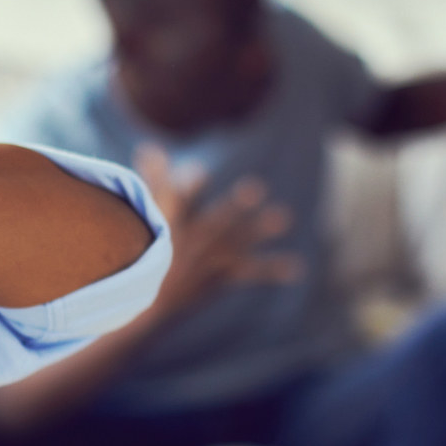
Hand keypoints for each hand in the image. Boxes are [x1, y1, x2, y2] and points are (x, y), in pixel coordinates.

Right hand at [134, 144, 300, 315]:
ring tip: (283, 217)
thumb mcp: (150, 213)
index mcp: (174, 223)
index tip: (200, 174)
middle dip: (234, 206)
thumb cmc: (149, 248)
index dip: (190, 188)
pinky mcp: (221, 278)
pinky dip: (272, 270)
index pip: (180, 201)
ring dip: (259, 230)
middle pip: (215, 221)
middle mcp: (193, 241)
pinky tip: (296, 268)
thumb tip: (150, 146)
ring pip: (236, 243)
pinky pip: (250, 273)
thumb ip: (155, 177)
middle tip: (254, 189)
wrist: (151, 299)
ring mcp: (209, 260)